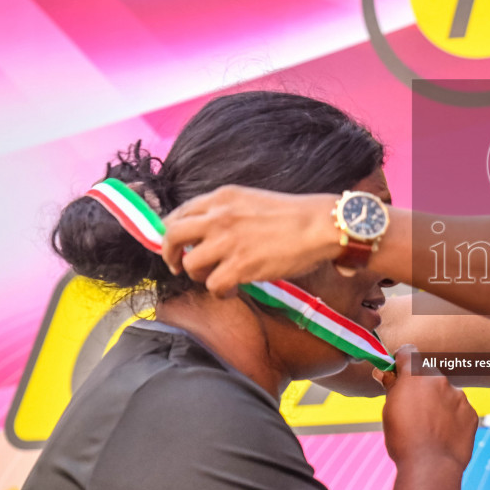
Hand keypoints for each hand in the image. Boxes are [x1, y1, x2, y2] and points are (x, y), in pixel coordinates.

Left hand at [162, 186, 339, 295]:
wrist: (320, 225)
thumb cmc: (294, 214)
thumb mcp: (252, 200)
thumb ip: (226, 211)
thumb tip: (208, 231)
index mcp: (222, 198)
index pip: (179, 213)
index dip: (170, 232)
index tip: (175, 244)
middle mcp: (219, 217)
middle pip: (172, 236)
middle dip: (169, 254)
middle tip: (177, 265)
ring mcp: (227, 242)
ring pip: (189, 264)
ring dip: (199, 275)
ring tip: (216, 278)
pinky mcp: (240, 266)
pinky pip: (212, 285)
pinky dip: (220, 292)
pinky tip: (232, 290)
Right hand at [378, 346, 477, 471]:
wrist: (430, 466)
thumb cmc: (403, 439)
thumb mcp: (389, 410)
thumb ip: (392, 387)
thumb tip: (386, 373)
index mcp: (416, 375)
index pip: (408, 352)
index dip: (402, 361)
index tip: (399, 372)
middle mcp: (440, 380)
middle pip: (429, 376)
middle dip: (422, 388)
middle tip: (414, 410)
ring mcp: (458, 395)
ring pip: (446, 394)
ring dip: (439, 404)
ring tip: (430, 428)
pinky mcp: (471, 412)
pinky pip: (459, 410)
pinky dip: (453, 418)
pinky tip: (444, 435)